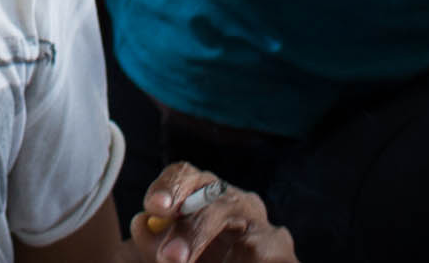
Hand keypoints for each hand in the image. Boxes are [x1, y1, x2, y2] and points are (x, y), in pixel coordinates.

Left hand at [132, 167, 296, 261]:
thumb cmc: (197, 259)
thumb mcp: (168, 253)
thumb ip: (152, 242)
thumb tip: (143, 224)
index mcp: (205, 194)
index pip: (186, 175)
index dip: (170, 187)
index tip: (154, 207)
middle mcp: (239, 203)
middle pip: (217, 203)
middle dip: (192, 232)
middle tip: (169, 258)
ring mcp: (268, 230)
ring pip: (251, 244)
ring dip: (225, 261)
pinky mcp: (286, 257)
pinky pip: (270, 261)